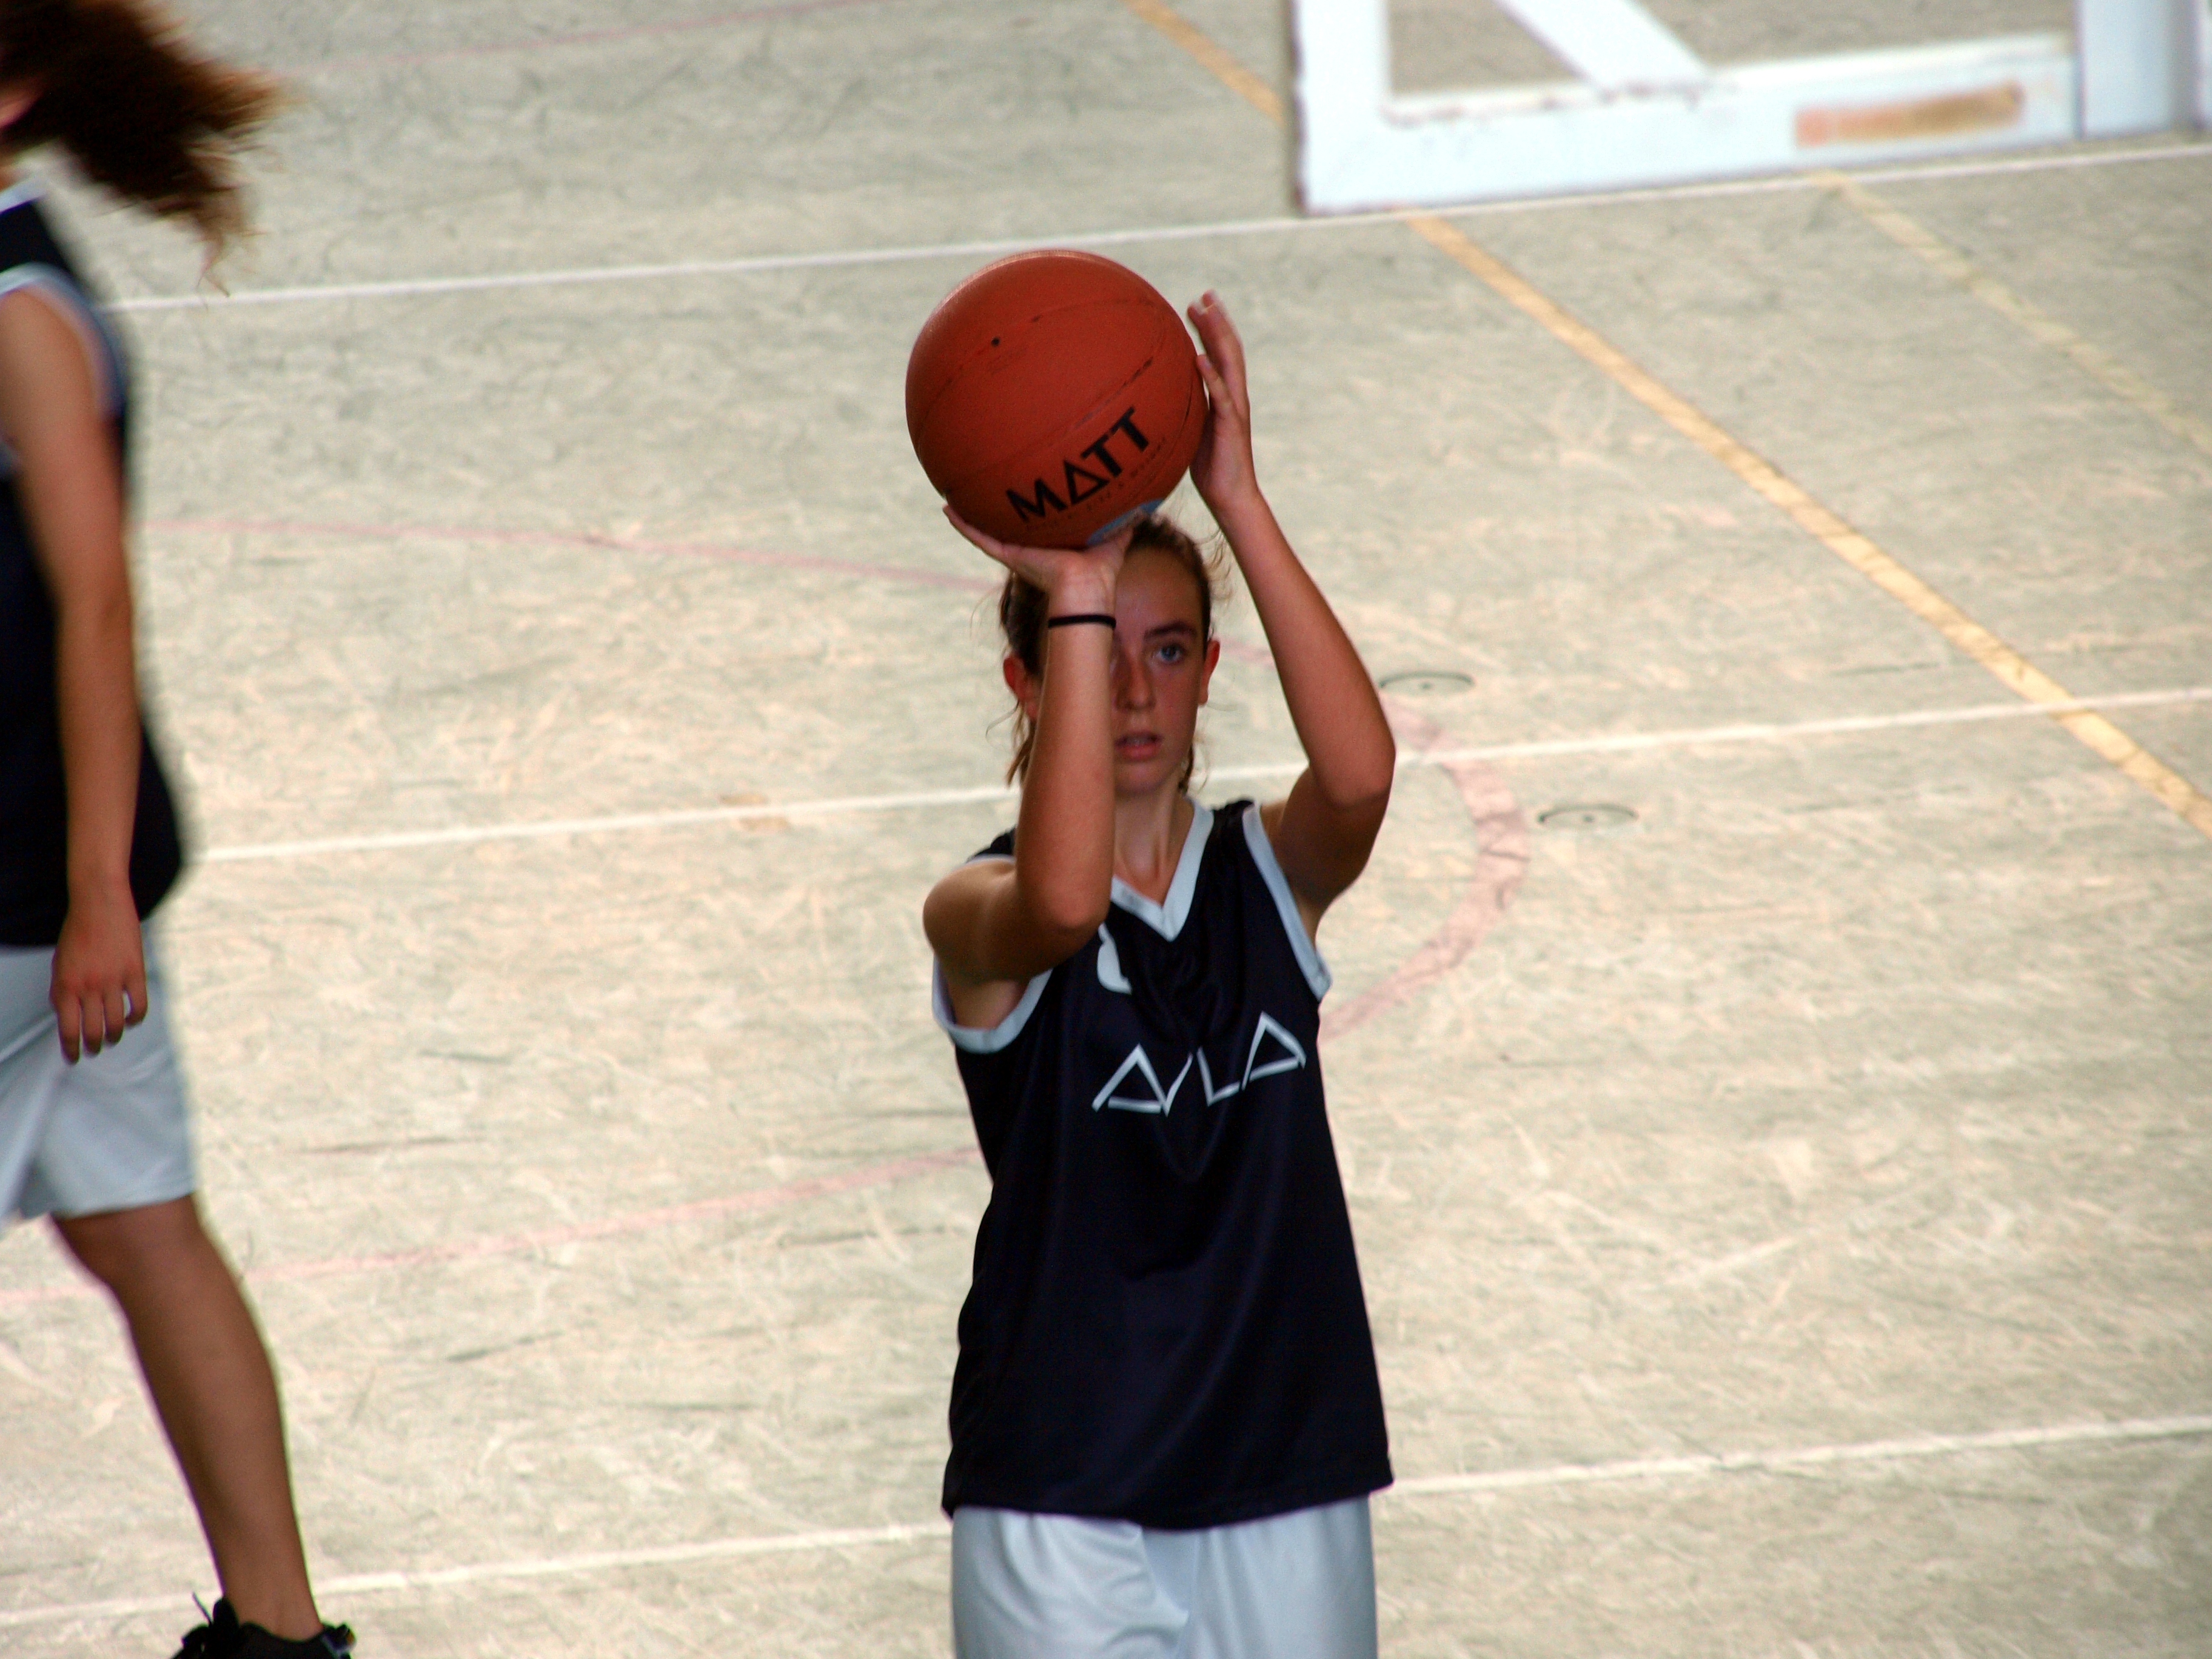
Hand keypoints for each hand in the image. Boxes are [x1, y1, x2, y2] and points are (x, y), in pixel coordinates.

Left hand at [50, 887, 147, 1062]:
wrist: (99, 904)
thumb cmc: (76, 932)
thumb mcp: (59, 964)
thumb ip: (62, 991)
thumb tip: (67, 1016)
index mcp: (65, 986)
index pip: (68, 1029)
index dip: (71, 1049)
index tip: (74, 1057)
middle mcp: (88, 987)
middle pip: (93, 1031)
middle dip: (94, 1046)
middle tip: (95, 1050)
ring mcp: (113, 980)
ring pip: (116, 1023)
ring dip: (114, 1036)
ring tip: (113, 1037)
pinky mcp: (135, 972)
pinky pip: (139, 1006)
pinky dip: (136, 1018)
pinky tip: (131, 1018)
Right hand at [943, 506, 1130, 609]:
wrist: (1087, 588)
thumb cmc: (1102, 570)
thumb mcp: (1116, 534)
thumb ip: (1126, 517)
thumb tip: (1146, 498)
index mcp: (1053, 543)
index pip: (1037, 523)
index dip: (1029, 508)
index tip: (1021, 491)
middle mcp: (1031, 546)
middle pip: (1008, 525)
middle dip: (995, 509)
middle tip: (980, 488)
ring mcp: (1017, 552)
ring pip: (987, 530)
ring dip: (969, 516)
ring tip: (950, 498)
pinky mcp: (1010, 556)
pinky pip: (981, 538)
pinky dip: (964, 525)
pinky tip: (947, 509)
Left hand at [1186, 292, 1257, 511]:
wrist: (1231, 498)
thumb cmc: (1209, 469)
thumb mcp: (1190, 432)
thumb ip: (1182, 410)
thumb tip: (1156, 399)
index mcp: (1224, 396)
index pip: (1220, 354)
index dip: (1209, 329)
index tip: (1195, 306)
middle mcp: (1234, 396)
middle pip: (1229, 349)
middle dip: (1217, 320)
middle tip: (1205, 294)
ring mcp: (1235, 408)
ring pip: (1230, 363)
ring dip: (1218, 335)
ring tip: (1207, 312)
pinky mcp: (1231, 425)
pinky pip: (1221, 396)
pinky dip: (1212, 375)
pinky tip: (1201, 357)